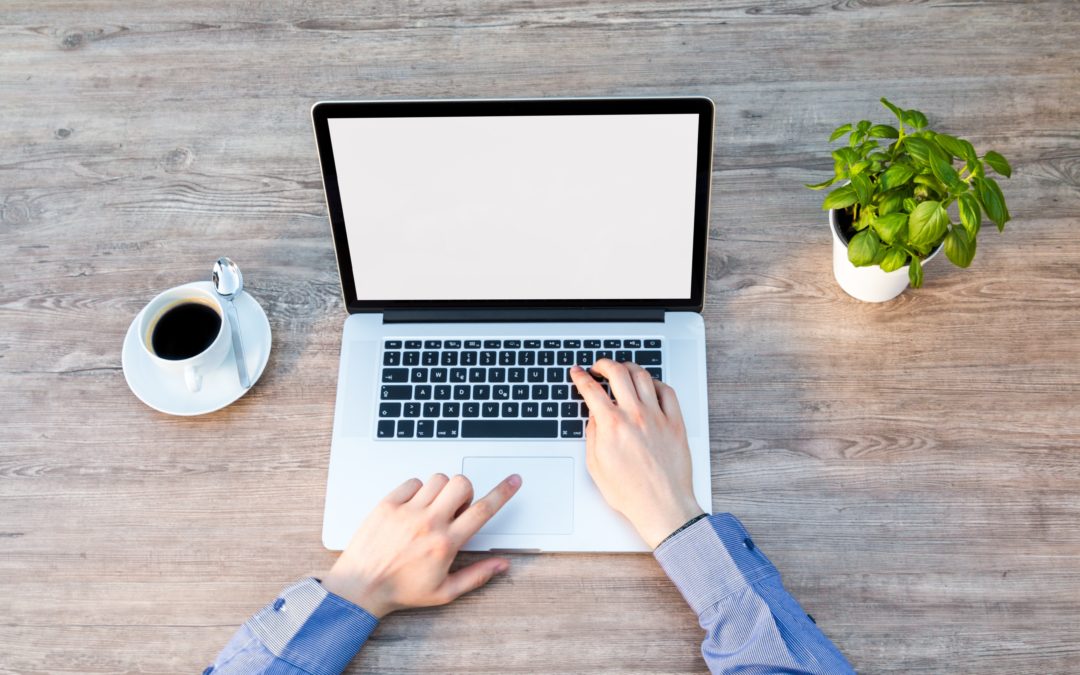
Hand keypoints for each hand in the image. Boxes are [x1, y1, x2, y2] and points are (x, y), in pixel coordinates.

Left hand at [321, 473, 521, 617]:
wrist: (359, 587)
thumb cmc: (400, 591)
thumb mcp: (444, 592)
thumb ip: (477, 576)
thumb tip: (502, 565)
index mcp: (445, 543)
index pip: (482, 511)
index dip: (503, 493)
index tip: (513, 481)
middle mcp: (428, 523)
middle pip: (461, 484)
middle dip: (466, 492)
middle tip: (456, 508)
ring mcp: (406, 511)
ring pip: (438, 479)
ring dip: (442, 490)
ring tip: (433, 509)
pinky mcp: (387, 504)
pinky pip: (412, 482)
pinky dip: (418, 490)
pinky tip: (414, 507)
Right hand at [570, 361, 703, 548]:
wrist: (662, 507)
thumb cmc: (630, 493)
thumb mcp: (596, 465)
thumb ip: (592, 434)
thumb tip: (594, 415)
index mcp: (612, 426)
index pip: (591, 389)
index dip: (580, 377)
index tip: (578, 373)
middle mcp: (635, 416)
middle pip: (617, 372)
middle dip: (603, 364)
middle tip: (599, 367)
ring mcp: (657, 417)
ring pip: (643, 376)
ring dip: (629, 367)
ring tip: (623, 370)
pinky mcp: (675, 423)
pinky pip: (667, 391)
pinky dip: (655, 382)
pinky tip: (649, 386)